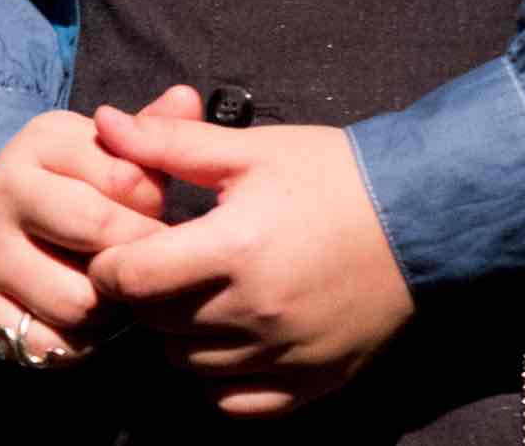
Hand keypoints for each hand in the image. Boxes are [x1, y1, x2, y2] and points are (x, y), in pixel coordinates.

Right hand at [0, 96, 177, 366]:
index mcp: (39, 144)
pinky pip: (52, 344)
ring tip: (112, 292)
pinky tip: (82, 321)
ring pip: (80, 301)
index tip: (151, 215)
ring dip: (110, 308)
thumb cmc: (68, 185)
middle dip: (137, 257)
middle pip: (101, 238)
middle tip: (144, 263)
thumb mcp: (102, 149)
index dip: (156, 209)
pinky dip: (78, 343)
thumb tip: (187, 98)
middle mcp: (4, 193)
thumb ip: (151, 131)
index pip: (130, 181)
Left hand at [89, 105, 414, 416]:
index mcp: (233, 249)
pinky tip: (227, 341)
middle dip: (143, 294)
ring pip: (189, 364)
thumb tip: (103, 122)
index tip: (122, 246)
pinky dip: (220, 379)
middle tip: (160, 266)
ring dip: (178, 334)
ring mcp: (287, 353)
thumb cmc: (332, 176)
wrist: (422, 215)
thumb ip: (168, 142)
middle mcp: (257, 312)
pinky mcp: (316, 380)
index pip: (129, 279)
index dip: (110, 262)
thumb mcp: (249, 149)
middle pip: (154, 323)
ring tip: (196, 296)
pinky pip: (239, 402)